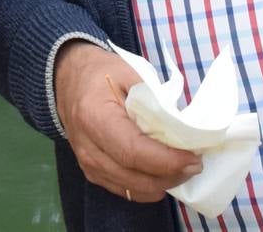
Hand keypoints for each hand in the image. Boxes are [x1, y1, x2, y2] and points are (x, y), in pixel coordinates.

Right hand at [54, 42, 202, 203]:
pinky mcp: (91, 172)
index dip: (166, 161)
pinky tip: (162, 174)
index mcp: (95, 116)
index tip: (193, 158)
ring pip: (130, 189)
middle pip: (134, 177)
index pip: (133, 151)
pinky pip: (123, 190)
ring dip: (161, 184)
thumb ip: (154, 100)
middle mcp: (88, 146)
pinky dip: (146, 187)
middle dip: (169, 176)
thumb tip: (182, 128)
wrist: (67, 78)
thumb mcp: (129, 73)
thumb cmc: (100, 72)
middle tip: (194, 165)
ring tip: (181, 169)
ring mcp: (87, 163)